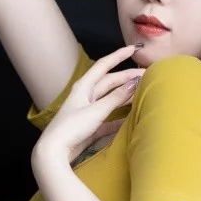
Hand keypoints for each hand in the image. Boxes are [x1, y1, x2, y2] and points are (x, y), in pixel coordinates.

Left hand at [32, 43, 144, 171]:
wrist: (54, 151)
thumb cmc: (71, 128)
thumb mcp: (96, 111)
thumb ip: (116, 98)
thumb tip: (134, 83)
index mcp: (84, 86)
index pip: (104, 65)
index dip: (119, 55)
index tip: (134, 49)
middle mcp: (85, 95)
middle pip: (110, 82)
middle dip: (127, 77)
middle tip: (146, 76)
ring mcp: (88, 111)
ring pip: (110, 99)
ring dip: (125, 96)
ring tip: (142, 93)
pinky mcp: (90, 126)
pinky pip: (109, 119)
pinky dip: (120, 118)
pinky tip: (131, 119)